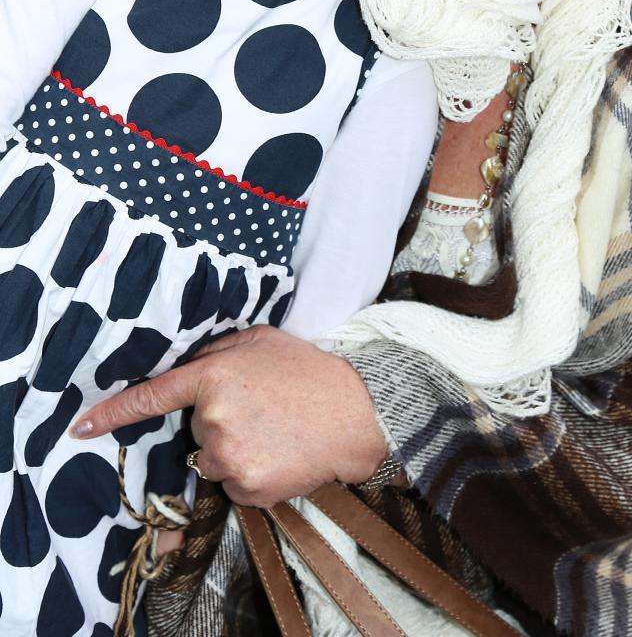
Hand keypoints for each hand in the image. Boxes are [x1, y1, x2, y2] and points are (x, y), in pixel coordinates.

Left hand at [70, 326, 388, 505]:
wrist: (356, 413)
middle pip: (196, 432)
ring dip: (235, 452)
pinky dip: (253, 474)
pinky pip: (234, 486)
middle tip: (262, 411)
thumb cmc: (308, 371)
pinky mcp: (247, 487)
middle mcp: (213, 417)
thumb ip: (216, 350)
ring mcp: (228, 455)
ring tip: (274, 433)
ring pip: (212, 461)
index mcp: (213, 375)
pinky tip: (280, 454)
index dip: (113, 412)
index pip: (152, 396)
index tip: (79, 427)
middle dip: (219, 424)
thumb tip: (185, 362)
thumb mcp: (260, 341)